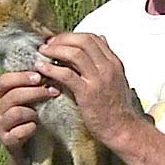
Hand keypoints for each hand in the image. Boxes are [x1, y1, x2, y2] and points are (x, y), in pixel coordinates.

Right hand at [0, 70, 58, 152]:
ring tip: (40, 114)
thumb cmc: (29, 117)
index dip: (22, 77)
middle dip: (35, 92)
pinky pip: (19, 132)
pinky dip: (30, 128)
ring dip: (32, 112)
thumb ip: (32, 85)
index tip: (40, 76)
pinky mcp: (6, 140)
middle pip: (13, 95)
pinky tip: (35, 127)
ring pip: (16, 112)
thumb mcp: (28, 99)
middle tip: (53, 91)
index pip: (4, 80)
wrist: (27, 147)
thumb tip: (49, 68)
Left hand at [35, 33, 143, 149]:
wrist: (123, 128)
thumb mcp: (117, 77)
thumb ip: (107, 58)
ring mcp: (98, 79)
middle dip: (62, 39)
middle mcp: (107, 67)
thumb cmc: (117, 106)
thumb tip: (102, 38)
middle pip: (83, 41)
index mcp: (113, 62)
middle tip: (48, 44)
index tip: (59, 40)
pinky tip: (42, 68)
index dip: (72, 36)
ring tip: (43, 52)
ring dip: (55, 50)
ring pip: (75, 54)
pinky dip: (52, 68)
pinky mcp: (87, 93)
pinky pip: (67, 75)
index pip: (92, 38)